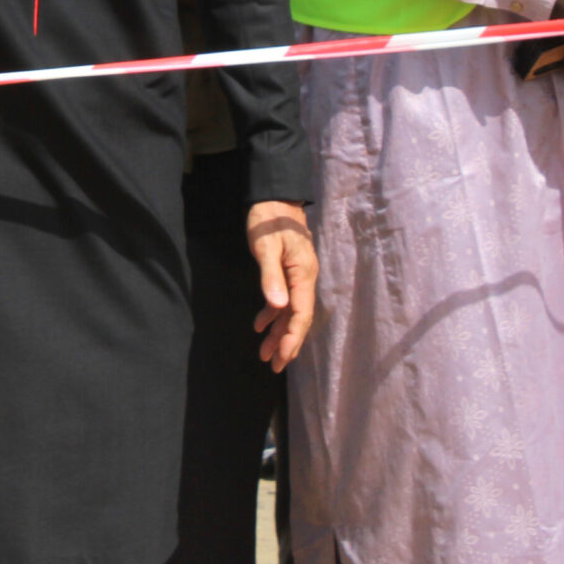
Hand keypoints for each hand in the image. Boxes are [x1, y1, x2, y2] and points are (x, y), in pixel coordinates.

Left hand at [248, 200, 317, 370]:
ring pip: (290, 311)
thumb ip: (271, 277)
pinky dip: (272, 314)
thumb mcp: (265, 247)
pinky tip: (260, 326)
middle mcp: (304, 278)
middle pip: (298, 318)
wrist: (275, 196)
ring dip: (278, 333)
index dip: (292, 339)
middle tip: (274, 367)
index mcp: (303, 274)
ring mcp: (297, 276)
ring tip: (265, 355)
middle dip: (287, 344)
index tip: (283, 358)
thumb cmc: (269, 220)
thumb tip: (278, 307)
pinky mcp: (288, 271)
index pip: (300, 314)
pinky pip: (283, 299)